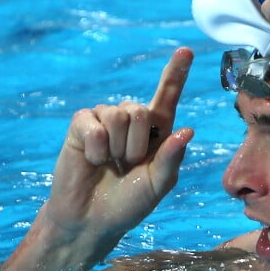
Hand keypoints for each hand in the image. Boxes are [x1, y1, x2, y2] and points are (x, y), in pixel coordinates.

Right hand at [45, 47, 194, 250]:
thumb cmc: (130, 202)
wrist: (93, 219)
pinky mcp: (81, 126)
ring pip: (118, 115)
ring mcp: (105, 120)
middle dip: (136, 145)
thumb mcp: (158, 185)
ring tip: (110, 163)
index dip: (176, 73)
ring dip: (116, 148)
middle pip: (140, 110)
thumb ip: (172, 159)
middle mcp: (132, 120)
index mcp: (157, 131)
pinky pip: (93, 125)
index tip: (186, 51)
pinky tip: (92, 161)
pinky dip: (96, 149)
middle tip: (127, 165)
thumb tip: (188, 130)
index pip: (167, 96)